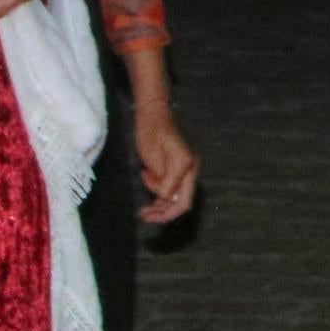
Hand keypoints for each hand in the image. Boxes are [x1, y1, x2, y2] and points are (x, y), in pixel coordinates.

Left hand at [134, 97, 200, 224]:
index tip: (152, 216)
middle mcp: (187, 173)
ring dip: (156, 205)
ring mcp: (178, 172)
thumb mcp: (159, 153)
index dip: (169, 213)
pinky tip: (144, 178)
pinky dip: (154, 192)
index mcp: (188, 168)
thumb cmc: (154, 130)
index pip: (183, 201)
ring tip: (141, 206)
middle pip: (178, 203)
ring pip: (169, 198)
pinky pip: (164, 189)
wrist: (150, 115)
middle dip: (162, 212)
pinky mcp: (168, 170)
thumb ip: (167, 177)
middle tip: (144, 215)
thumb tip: (166, 197)